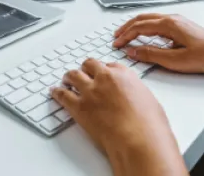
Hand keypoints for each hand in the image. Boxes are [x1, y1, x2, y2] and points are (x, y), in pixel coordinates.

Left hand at [51, 59, 187, 175]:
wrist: (138, 138)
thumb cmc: (148, 123)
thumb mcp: (148, 100)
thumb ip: (136, 94)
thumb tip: (133, 98)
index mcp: (124, 74)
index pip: (110, 65)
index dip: (104, 70)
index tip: (102, 74)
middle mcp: (105, 78)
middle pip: (89, 65)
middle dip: (86, 69)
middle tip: (83, 73)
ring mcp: (90, 91)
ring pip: (73, 75)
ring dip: (69, 77)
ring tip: (66, 79)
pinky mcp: (79, 106)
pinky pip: (63, 94)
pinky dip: (57, 92)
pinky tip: (55, 91)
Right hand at [113, 13, 203, 87]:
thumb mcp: (175, 60)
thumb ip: (151, 55)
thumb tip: (133, 51)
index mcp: (169, 24)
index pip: (139, 27)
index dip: (125, 36)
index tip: (116, 44)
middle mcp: (172, 18)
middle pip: (142, 19)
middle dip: (126, 28)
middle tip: (116, 37)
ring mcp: (177, 21)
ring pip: (149, 19)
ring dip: (135, 26)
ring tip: (126, 35)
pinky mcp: (181, 26)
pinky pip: (157, 22)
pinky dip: (145, 27)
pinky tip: (144, 36)